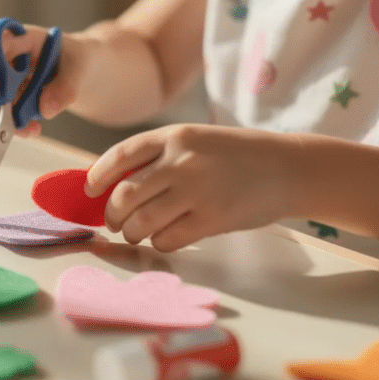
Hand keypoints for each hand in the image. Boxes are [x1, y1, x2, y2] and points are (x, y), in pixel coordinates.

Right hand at [0, 23, 83, 136]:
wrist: (77, 70)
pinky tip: (30, 128)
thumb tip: (45, 109)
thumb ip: (66, 87)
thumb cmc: (76, 59)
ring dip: (2, 118)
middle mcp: (2, 55)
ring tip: (32, 128)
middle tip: (15, 121)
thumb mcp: (80, 69)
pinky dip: (8, 124)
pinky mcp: (0, 94)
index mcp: (19, 37)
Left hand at [85, 124, 292, 251]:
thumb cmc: (236, 157)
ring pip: (140, 222)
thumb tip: (112, 187)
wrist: (289, 168)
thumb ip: (159, 157)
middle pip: (124, 196)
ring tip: (137, 233)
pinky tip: (166, 238)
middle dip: (113, 216)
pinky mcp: (211, 219)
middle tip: (115, 223)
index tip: (90, 192)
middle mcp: (180, 161)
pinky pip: (166, 239)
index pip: (120, 156)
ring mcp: (196, 190)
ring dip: (132, 233)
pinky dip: (159, 243)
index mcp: (173, 136)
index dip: (97, 177)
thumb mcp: (196, 141)